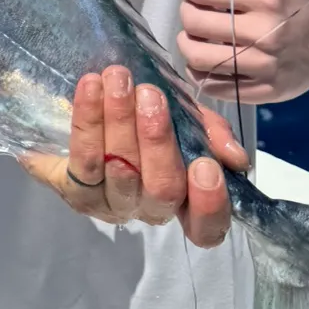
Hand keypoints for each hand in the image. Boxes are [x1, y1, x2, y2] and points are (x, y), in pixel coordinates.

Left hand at [20, 65, 249, 248]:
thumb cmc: (143, 120)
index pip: (205, 228)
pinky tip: (91, 87)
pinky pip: (83, 159)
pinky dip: (88, 119)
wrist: (83, 115)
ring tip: (118, 80)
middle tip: (150, 95)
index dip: (209, 206)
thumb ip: (210, 132)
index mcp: (183, 200)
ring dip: (120, 120)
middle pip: (161, 189)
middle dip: (158, 139)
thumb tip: (234, 157)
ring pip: (120, 171)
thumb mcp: (184, 117)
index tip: (205, 166)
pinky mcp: (74, 192)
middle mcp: (147, 209)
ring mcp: (109, 204)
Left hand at [178, 0, 308, 103]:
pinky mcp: (264, 91)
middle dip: (187, 15)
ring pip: (198, 56)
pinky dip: (202, 73)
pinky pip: (213, 85)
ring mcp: (265, 65)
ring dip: (188, 45)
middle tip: (194, 12)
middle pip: (193, 23)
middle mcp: (266, 33)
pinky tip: (209, 59)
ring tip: (196, 36)